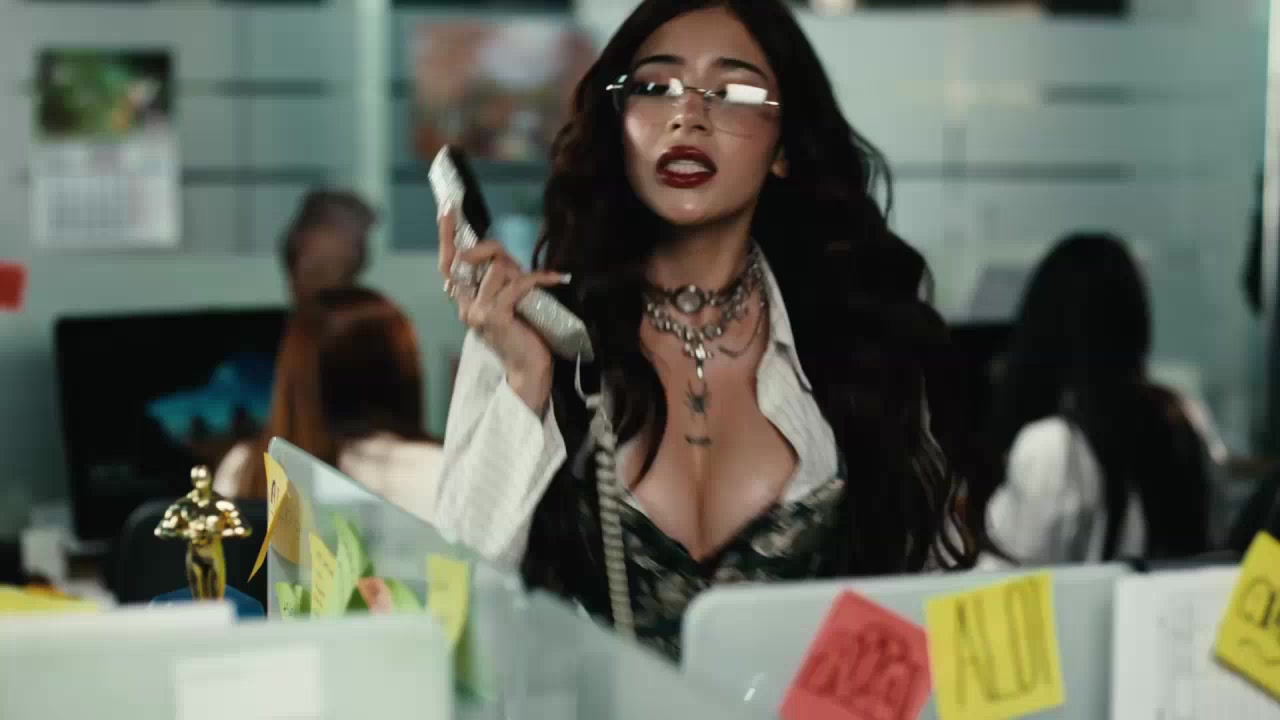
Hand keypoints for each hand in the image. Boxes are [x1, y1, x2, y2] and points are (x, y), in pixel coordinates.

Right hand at [438, 208, 564, 413]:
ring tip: (535, 288)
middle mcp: (464, 305)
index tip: (447, 208)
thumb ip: (498, 281)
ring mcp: (476, 311)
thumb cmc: (523, 336)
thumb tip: (502, 257)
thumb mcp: (507, 302)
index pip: (448, 263)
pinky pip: (517, 283)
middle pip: (471, 256)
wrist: (529, 371)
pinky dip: (539, 278)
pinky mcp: (493, 315)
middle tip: (518, 267)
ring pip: (498, 268)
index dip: (446, 235)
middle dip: (495, 251)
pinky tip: (555, 279)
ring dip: (520, 272)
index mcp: (464, 301)